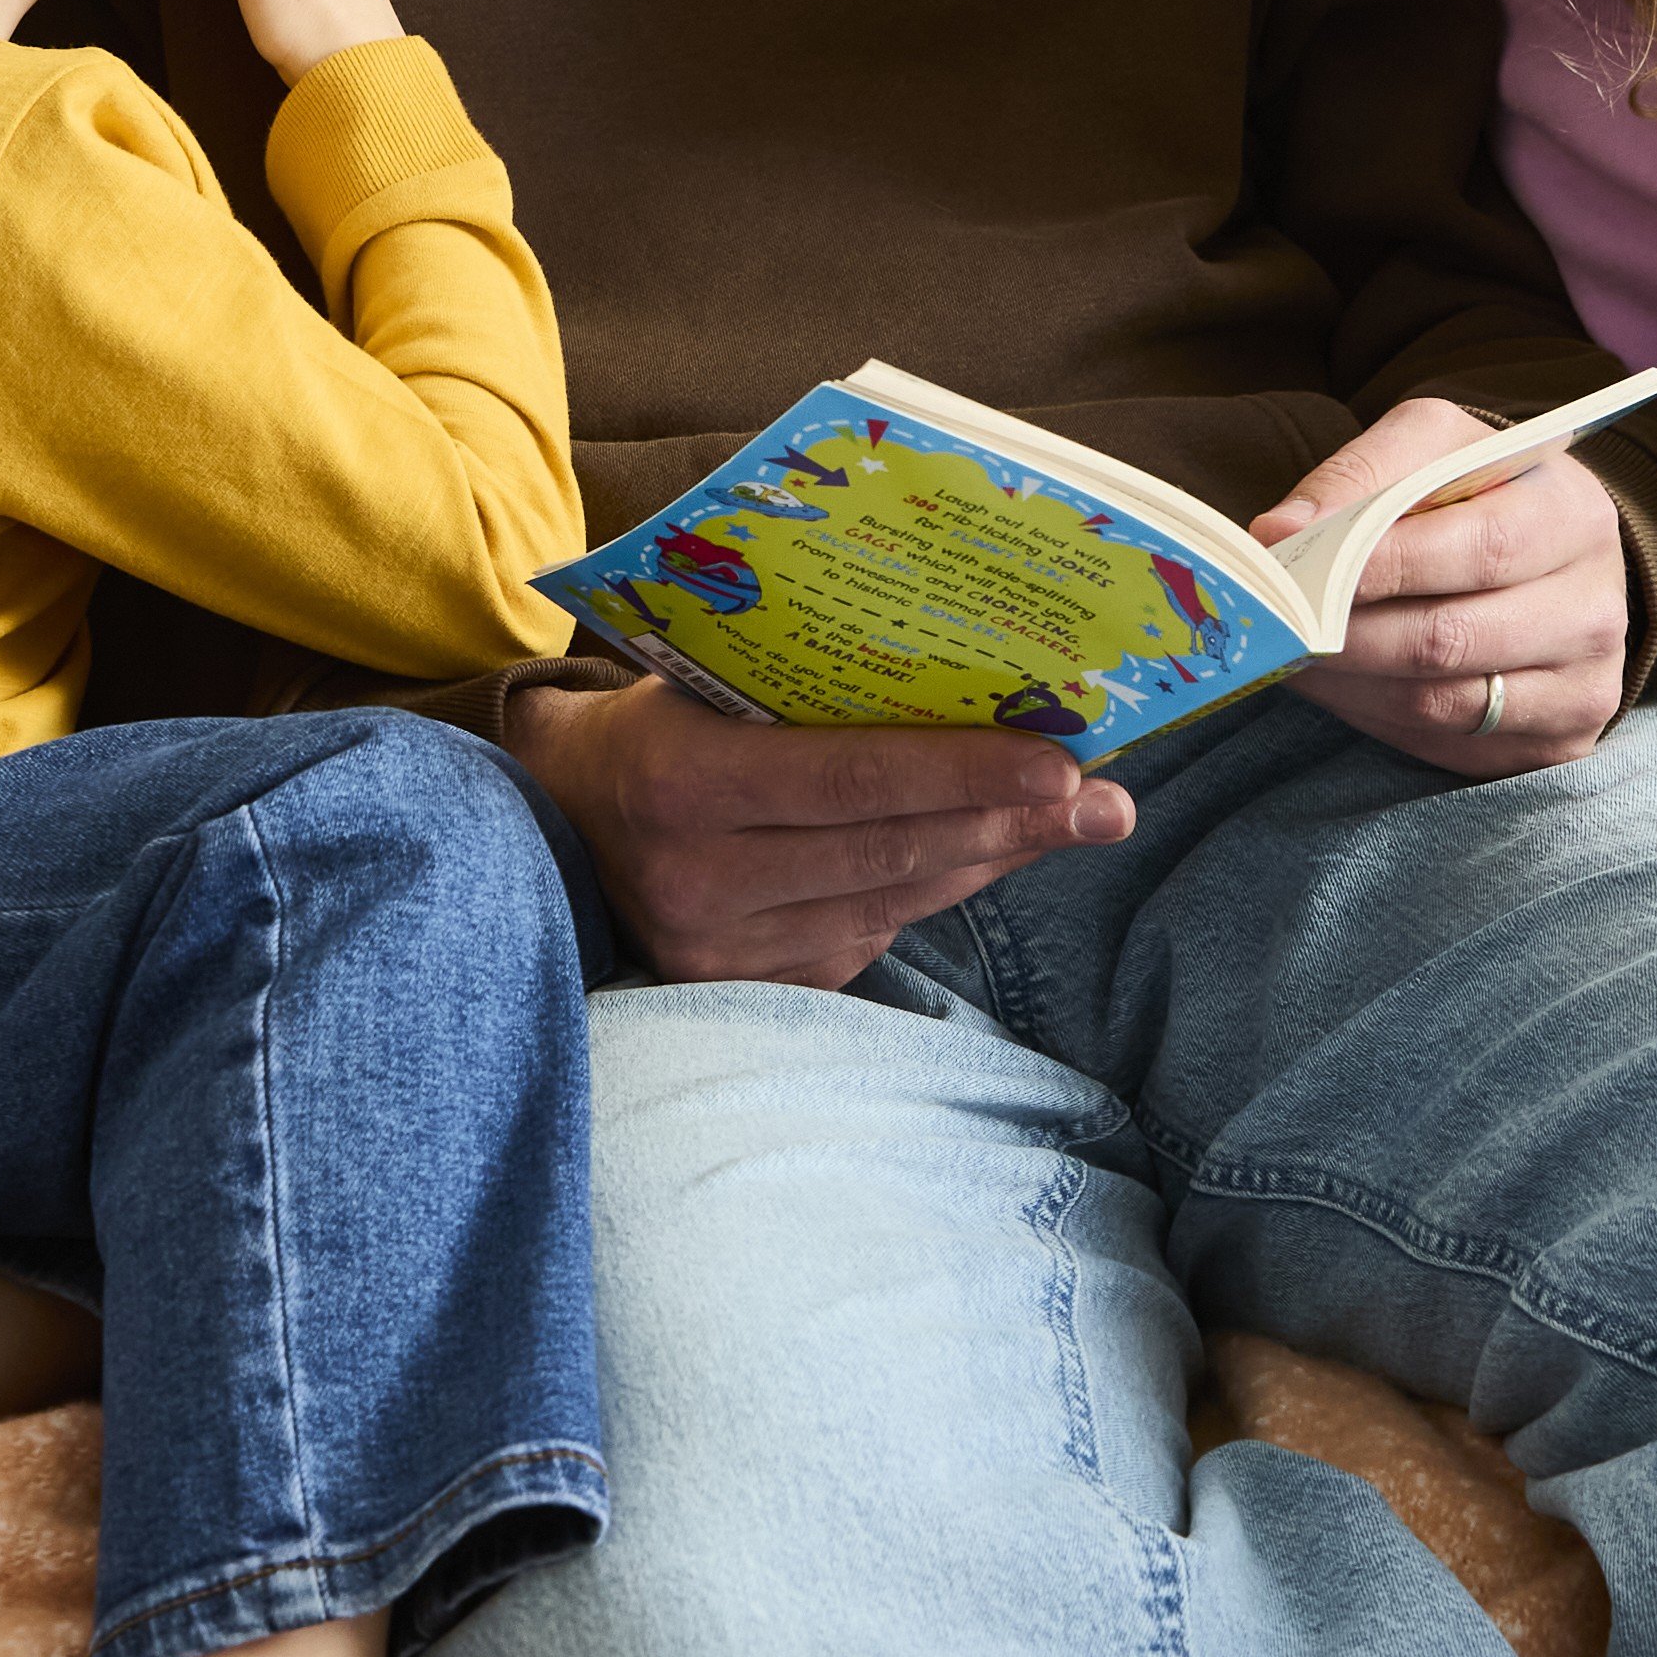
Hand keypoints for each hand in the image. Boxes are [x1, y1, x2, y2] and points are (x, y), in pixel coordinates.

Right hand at [506, 677, 1135, 985]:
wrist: (549, 820)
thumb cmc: (651, 722)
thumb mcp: (699, 680)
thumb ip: (805, 684)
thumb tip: (965, 667)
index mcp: (682, 778)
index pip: (852, 779)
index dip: (965, 773)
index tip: (1062, 762)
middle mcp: (696, 878)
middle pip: (890, 852)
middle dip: (1012, 824)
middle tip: (1107, 799)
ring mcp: (717, 949)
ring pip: (890, 903)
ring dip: (989, 861)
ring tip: (1070, 822)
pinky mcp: (738, 988)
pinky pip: (864, 940)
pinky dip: (929, 895)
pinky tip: (981, 857)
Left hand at [1254, 396, 1628, 773]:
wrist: (1548, 555)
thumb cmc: (1480, 493)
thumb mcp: (1430, 447)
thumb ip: (1360, 474)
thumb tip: (1280, 532)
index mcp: (1575, 515)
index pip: (1479, 550)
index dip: (1382, 567)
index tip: (1299, 569)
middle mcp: (1597, 608)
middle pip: (1450, 638)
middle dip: (1345, 633)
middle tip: (1277, 623)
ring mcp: (1585, 685)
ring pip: (1438, 702)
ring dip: (1346, 682)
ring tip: (1291, 652)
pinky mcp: (1558, 743)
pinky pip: (1446, 742)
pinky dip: (1374, 717)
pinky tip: (1340, 684)